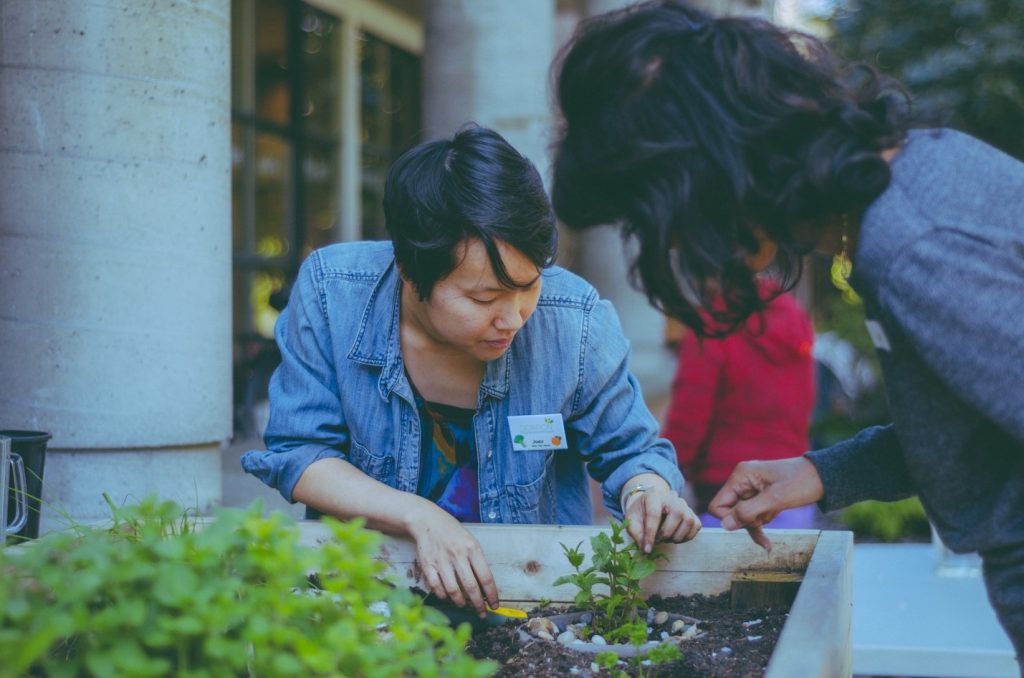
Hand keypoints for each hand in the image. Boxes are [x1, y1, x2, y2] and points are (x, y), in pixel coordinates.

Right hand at [406, 504, 498, 617]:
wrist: (428, 521)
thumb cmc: (453, 533)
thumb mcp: (470, 541)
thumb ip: (478, 562)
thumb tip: (485, 588)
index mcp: (472, 548)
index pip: (486, 577)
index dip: (492, 595)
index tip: (494, 605)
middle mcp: (458, 555)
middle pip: (471, 587)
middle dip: (478, 604)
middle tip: (481, 613)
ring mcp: (442, 560)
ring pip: (453, 590)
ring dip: (460, 602)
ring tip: (464, 605)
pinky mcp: (427, 564)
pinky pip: (436, 586)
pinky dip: (442, 595)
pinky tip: (447, 596)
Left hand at [621, 474, 700, 552]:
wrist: (650, 505)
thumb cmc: (640, 513)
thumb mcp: (632, 521)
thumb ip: (637, 534)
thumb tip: (646, 549)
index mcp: (654, 495)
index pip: (654, 514)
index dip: (650, 534)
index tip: (647, 549)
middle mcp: (672, 496)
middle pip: (677, 514)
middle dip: (666, 533)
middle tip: (658, 540)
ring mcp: (684, 504)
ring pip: (689, 520)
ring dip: (677, 536)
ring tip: (666, 538)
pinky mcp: (692, 513)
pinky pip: (696, 526)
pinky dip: (687, 536)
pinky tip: (675, 538)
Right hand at [708, 457, 824, 551]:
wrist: (823, 478)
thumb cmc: (801, 482)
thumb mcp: (776, 499)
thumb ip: (748, 511)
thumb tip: (725, 525)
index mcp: (741, 476)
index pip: (718, 505)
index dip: (731, 518)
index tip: (751, 520)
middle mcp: (742, 481)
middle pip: (730, 512)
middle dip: (748, 521)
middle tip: (768, 515)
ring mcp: (751, 490)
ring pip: (742, 517)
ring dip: (757, 524)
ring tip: (775, 514)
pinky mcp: (760, 498)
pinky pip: (752, 517)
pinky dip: (760, 528)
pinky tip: (768, 544)